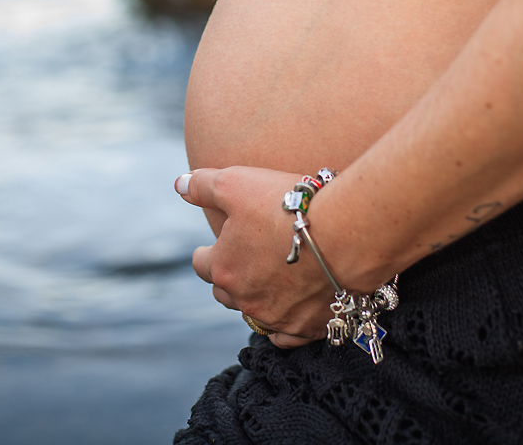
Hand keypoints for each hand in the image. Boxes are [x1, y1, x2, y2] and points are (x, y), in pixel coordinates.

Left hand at [176, 166, 336, 347]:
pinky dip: (283, 327)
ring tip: (266, 284)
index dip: (206, 253)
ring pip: (254, 314)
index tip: (213, 247)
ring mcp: (276, 316)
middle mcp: (245, 298)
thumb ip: (202, 186)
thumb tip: (178, 185)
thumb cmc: (286, 205)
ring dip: (255, 300)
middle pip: (224, 294)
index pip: (201, 265)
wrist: (344, 233)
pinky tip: (286, 317)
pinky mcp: (307, 327)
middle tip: (243, 262)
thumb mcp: (235, 183)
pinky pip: (285, 338)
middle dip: (228, 278)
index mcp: (223, 268)